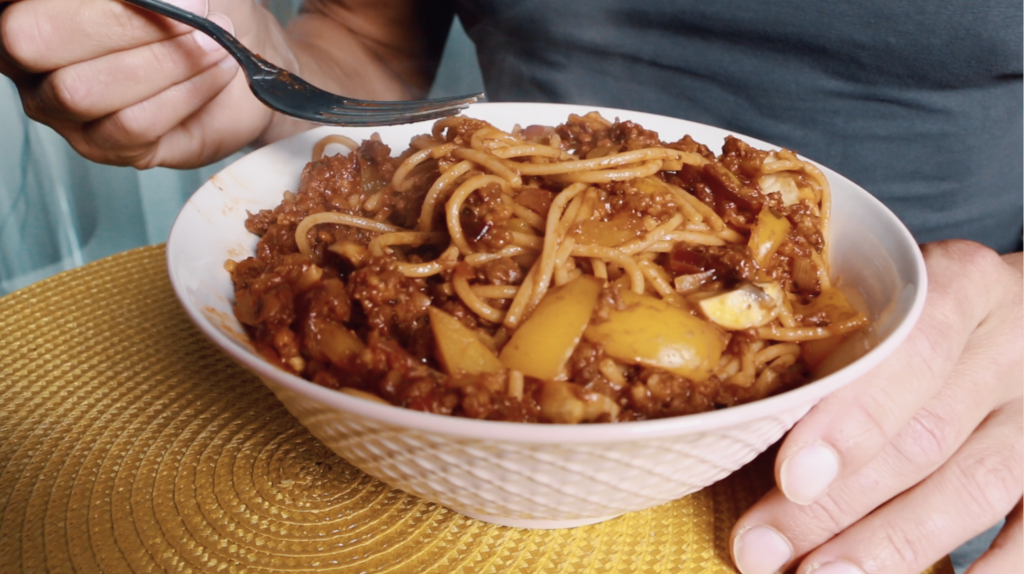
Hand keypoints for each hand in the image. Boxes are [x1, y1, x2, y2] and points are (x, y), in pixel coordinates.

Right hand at [0, 0, 296, 167]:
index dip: (63, 3)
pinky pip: (131, 125)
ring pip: (83, 91)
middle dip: (118, 23)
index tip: (141, 0)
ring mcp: (60, 107)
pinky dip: (184, 93)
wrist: (235, 53)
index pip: (16, 3)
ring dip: (163, 62)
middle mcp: (28, 58)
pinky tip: (215, 71)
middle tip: (191, 12)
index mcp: (28, 6)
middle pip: (35, 40)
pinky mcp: (103, 146)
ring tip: (214, 44)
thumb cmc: (193, 5)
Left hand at [731, 240, 1022, 573]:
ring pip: (972, 485)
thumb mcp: (893, 293)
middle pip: (926, 433)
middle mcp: (1012, 343)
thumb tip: (738, 415)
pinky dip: (991, 570)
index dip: (853, 418)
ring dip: (890, 544)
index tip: (792, 475)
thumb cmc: (925, 309)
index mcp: (964, 283)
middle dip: (837, 502)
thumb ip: (838, 336)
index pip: (911, 350)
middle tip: (761, 549)